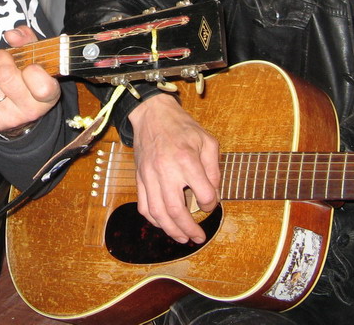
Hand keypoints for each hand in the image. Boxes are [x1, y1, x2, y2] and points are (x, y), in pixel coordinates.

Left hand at [0, 25, 60, 133]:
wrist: (20, 110)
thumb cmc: (29, 78)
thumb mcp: (36, 57)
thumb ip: (28, 40)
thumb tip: (11, 34)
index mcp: (48, 97)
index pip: (41, 86)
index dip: (32, 70)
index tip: (29, 65)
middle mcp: (30, 110)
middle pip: (7, 77)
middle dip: (0, 58)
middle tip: (0, 55)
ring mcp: (9, 118)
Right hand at [127, 93, 220, 243]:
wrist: (152, 114)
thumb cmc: (182, 127)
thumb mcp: (207, 140)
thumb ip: (214, 168)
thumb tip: (213, 193)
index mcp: (186, 160)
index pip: (203, 194)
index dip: (211, 204)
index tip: (211, 203)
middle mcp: (166, 170)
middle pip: (177, 211)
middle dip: (189, 229)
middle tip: (198, 237)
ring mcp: (149, 175)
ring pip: (158, 213)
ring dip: (171, 231)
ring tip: (183, 238)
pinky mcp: (139, 178)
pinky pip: (143, 206)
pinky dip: (154, 220)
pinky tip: (165, 225)